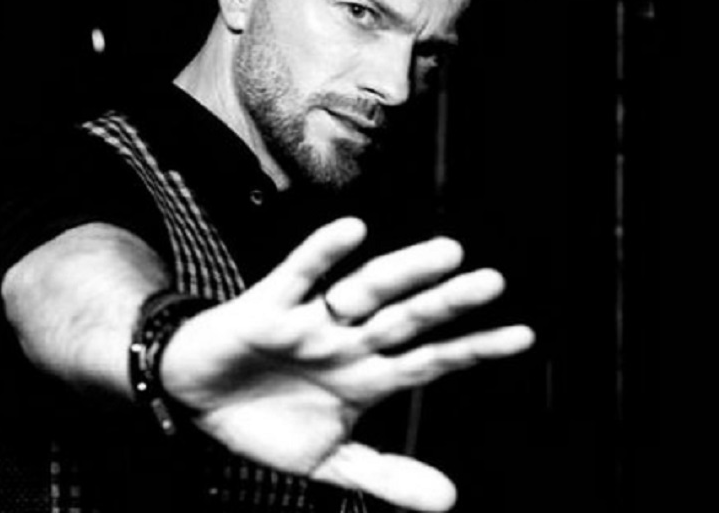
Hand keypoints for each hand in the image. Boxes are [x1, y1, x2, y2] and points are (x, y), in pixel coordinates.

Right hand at [159, 217, 534, 510]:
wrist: (195, 402)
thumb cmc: (265, 422)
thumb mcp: (328, 463)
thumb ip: (386, 476)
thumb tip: (448, 500)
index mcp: (367, 376)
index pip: (431, 360)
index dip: (474, 349)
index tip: (524, 337)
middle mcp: (348, 341)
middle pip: (407, 318)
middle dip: (447, 303)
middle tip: (492, 281)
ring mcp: (312, 322)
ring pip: (365, 291)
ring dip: (403, 273)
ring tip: (446, 254)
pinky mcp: (269, 307)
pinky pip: (299, 275)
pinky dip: (323, 255)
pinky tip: (353, 232)